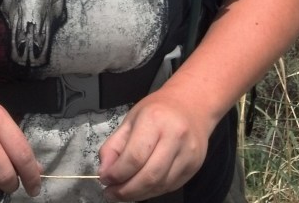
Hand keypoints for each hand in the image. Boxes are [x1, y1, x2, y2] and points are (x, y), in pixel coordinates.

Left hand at [98, 86, 208, 200]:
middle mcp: (175, 136)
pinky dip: (153, 191)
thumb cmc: (158, 110)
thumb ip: (113, 146)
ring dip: (138, 194)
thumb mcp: (131, 119)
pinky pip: (170, 186)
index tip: (104, 179)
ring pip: (160, 186)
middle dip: (126, 191)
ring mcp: (188, 153)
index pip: (134, 157)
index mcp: (155, 119)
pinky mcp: (194, 166)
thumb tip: (104, 172)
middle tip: (112, 193)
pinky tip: (143, 186)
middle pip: (148, 176)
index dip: (117, 174)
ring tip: (124, 191)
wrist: (191, 104)